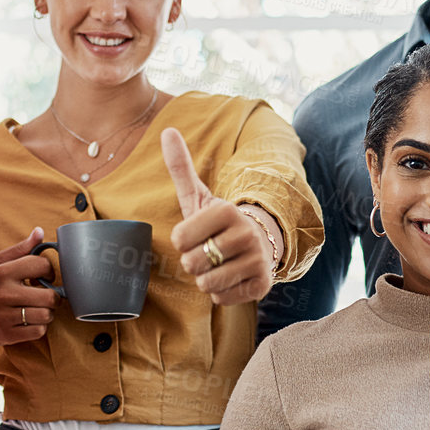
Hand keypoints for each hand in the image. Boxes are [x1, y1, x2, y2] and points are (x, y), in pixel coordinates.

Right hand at [0, 227, 62, 347]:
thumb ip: (21, 250)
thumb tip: (40, 232)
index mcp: (3, 272)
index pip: (42, 265)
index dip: (48, 271)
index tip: (42, 276)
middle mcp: (4, 293)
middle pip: (50, 296)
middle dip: (52, 298)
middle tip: (43, 297)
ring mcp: (5, 315)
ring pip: (46, 315)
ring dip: (45, 314)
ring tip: (34, 310)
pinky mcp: (7, 334)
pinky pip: (39, 331)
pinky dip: (38, 327)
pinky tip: (27, 322)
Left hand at [161, 127, 274, 305]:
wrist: (261, 241)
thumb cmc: (220, 222)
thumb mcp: (199, 196)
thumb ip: (181, 167)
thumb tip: (167, 131)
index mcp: (226, 211)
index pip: (179, 239)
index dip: (183, 240)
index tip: (198, 234)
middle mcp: (245, 234)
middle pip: (191, 263)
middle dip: (195, 261)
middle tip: (210, 251)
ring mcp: (257, 261)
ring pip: (206, 283)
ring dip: (207, 278)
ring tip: (221, 264)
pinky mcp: (262, 285)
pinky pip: (222, 298)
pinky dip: (222, 292)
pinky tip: (232, 277)